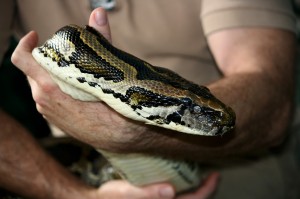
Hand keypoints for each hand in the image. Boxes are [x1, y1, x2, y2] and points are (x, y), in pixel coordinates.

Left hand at [11, 8, 139, 149]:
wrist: (123, 140)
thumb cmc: (117, 109)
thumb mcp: (109, 74)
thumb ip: (101, 41)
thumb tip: (98, 12)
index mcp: (49, 90)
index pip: (23, 60)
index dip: (26, 44)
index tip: (36, 35)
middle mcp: (43, 103)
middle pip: (34, 71)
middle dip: (46, 58)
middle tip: (66, 52)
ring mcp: (48, 113)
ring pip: (41, 84)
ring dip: (52, 73)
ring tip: (73, 68)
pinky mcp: (56, 120)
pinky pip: (48, 96)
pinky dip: (56, 86)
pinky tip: (75, 86)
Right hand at [92, 172, 218, 198]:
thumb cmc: (111, 198)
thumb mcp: (125, 194)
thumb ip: (146, 194)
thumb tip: (171, 191)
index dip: (207, 190)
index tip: (216, 175)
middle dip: (206, 189)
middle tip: (212, 174)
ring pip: (187, 198)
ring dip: (196, 187)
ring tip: (202, 173)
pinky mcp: (156, 198)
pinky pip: (177, 194)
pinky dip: (184, 185)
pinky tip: (183, 175)